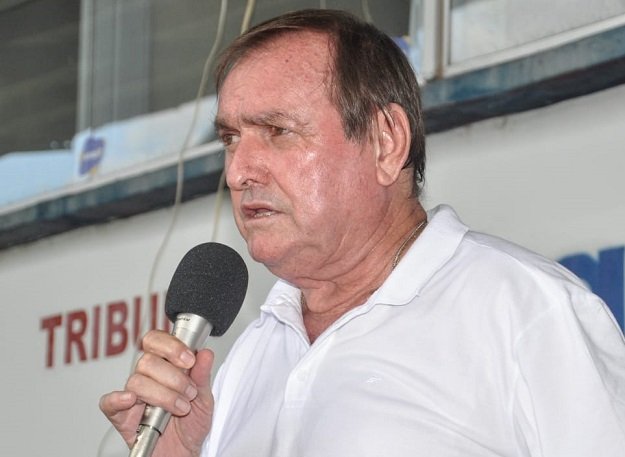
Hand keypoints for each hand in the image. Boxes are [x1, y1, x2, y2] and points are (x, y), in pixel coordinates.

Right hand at [99, 330, 214, 456]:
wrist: (185, 454)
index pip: (155, 341)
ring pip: (136, 381)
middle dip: (173, 377)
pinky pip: (109, 403)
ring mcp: (133, 397)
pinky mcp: (122, 417)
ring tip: (180, 408)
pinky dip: (117, 399)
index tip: (188, 359)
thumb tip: (205, 352)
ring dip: (163, 395)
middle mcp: (147, 378)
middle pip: (146, 360)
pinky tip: (131, 400)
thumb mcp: (205, 399)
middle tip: (189, 392)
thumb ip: (202, 376)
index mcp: (164, 366)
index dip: (170, 345)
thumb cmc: (191, 425)